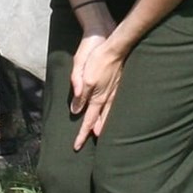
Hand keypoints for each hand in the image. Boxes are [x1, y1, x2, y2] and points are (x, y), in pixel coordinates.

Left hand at [70, 33, 126, 150]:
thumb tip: (76, 110)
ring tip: (99, 133)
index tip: (76, 146)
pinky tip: (107, 111)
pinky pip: (111, 105)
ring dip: (102, 124)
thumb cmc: (98, 60)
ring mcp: (113, 91)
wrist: (114, 47)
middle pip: (99, 119)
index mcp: (98, 97)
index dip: (82, 134)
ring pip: (107, 113)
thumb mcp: (85, 77)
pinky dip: (108, 113)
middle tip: (88, 142)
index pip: (89, 121)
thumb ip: (81, 94)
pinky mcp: (116, 85)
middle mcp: (107, 97)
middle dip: (93, 131)